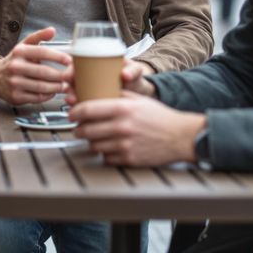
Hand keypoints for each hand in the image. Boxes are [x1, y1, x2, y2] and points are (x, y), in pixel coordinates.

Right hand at [0, 27, 70, 104]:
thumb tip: (52, 30)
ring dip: (57, 87)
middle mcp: (15, 66)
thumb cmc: (14, 61)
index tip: (69, 61)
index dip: (58, 57)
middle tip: (71, 76)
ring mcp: (15, 82)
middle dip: (61, 75)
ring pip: (42, 87)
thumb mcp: (23, 46)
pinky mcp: (16, 96)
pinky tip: (53, 91)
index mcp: (19, 52)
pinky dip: (48, 95)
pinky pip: (37, 97)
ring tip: (65, 85)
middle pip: (44, 72)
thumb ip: (38, 37)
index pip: (42, 52)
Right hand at [62, 59, 154, 105]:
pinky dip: (81, 110)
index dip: (70, 70)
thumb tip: (125, 74)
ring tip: (75, 106)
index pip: (78, 64)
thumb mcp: (135, 71)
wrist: (140, 92)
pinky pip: (84, 105)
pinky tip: (81, 115)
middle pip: (74, 81)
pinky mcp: (95, 102)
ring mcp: (92, 90)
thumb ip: (132, 70)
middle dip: (69, 90)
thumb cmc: (134, 77)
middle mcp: (91, 76)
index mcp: (97, 64)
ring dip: (72, 100)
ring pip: (76, 94)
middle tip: (71, 97)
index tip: (68, 77)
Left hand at [70, 92, 204, 166]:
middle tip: (79, 128)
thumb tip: (96, 94)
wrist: (180, 136)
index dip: (74, 112)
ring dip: (90, 142)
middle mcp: (122, 126)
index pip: (87, 109)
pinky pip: (106, 158)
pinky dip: (104, 154)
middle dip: (78, 129)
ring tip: (94, 137)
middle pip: (86, 130)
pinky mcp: (128, 159)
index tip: (72, 114)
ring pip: (94, 145)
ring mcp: (124, 144)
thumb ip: (117, 96)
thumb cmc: (160, 117)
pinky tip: (110, 147)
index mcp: (122, 108)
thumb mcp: (139, 100)